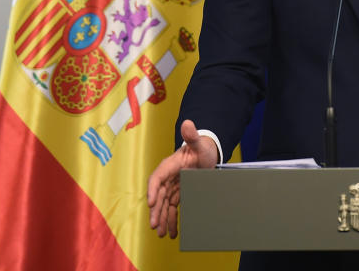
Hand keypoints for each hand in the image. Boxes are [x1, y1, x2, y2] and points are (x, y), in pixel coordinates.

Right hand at [146, 119, 217, 237]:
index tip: (151, 202)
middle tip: (154, 225)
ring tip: (161, 233)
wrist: (206, 154)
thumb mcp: (199, 143)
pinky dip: (171, 219)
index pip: (157, 178)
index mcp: (169, 165)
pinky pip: (172, 208)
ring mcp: (173, 186)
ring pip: (164, 205)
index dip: (153, 190)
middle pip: (159, 195)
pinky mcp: (179, 193)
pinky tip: (171, 232)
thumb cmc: (201, 148)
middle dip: (156, 211)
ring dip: (162, 219)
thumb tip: (188, 123)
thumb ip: (192, 135)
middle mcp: (168, 177)